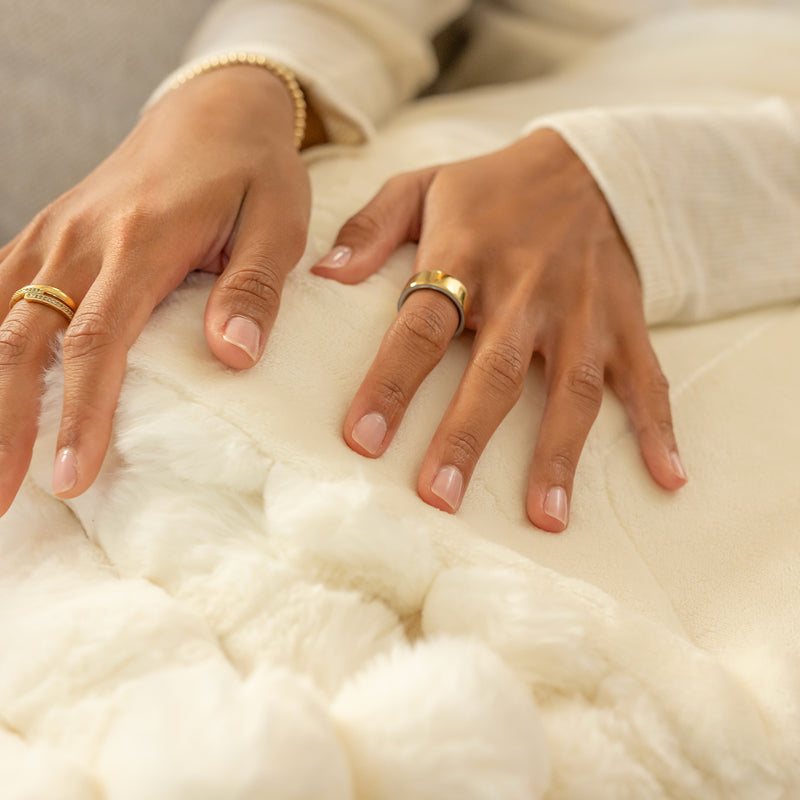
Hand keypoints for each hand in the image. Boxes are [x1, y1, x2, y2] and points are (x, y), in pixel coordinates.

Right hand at [0, 65, 310, 514]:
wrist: (213, 111)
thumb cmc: (253, 172)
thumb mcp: (277, 222)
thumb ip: (253, 289)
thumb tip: (233, 358)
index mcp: (141, 241)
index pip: (97, 341)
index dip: (79, 413)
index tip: (71, 479)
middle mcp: (81, 239)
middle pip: (24, 342)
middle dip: (5, 425)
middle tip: (2, 501)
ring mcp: (54, 234)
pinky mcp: (48, 234)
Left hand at [312, 129, 685, 530]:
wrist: (587, 163)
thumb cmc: (491, 186)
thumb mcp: (421, 186)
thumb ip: (369, 227)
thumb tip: (322, 275)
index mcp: (465, 258)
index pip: (420, 328)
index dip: (390, 384)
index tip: (361, 440)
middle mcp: (525, 291)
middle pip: (494, 373)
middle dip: (466, 437)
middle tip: (439, 498)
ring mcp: (581, 312)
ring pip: (570, 389)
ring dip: (558, 453)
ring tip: (545, 517)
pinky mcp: (624, 323)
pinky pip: (648, 377)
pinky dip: (658, 428)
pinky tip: (668, 477)